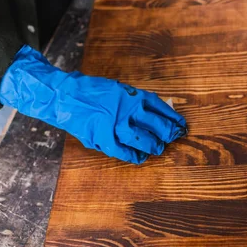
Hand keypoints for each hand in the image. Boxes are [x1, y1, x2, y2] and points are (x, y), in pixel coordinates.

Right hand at [0, 45, 186, 163]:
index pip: (160, 107)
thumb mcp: (117, 89)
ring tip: (158, 149)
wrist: (64, 96)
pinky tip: (139, 157)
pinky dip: (133, 156)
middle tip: (172, 138)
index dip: (173, 117)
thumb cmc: (91, 91)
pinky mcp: (103, 137)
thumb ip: (134, 101)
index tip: (181, 124)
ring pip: (142, 139)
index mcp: (131, 95)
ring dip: (153, 146)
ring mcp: (115, 124)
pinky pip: (123, 151)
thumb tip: (155, 114)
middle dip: (167, 133)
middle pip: (156, 124)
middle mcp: (127, 109)